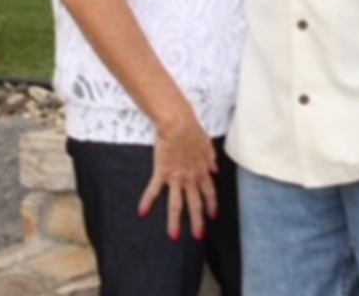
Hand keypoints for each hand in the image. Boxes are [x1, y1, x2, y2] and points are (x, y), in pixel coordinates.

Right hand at [137, 109, 218, 240]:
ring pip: (177, 204)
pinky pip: (154, 190)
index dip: (212, 204)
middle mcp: (190, 176)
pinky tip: (142, 212)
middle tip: (198, 235)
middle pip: (196, 203)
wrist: (178, 122)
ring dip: (175, 221)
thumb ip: (211, 158)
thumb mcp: (207, 143)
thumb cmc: (191, 128)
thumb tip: (216, 169)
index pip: (209, 191)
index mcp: (202, 169)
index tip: (213, 215)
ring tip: (173, 236)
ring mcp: (176, 176)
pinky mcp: (162, 172)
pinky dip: (147, 201)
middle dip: (197, 221)